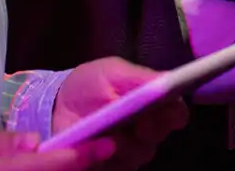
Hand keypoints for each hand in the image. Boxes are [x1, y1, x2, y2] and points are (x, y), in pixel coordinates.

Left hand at [53, 58, 188, 169]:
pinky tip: (96, 147)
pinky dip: (108, 157)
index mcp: (152, 103)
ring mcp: (130, 151)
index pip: (177, 113)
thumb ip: (139, 77)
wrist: (58, 106)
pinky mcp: (113, 167)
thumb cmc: (91, 84)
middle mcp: (147, 130)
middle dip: (149, 129)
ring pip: (141, 154)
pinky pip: (120, 168)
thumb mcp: (113, 72)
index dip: (174, 113)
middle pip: (160, 136)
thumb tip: (167, 81)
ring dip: (126, 144)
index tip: (162, 109)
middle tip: (137, 123)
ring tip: (108, 135)